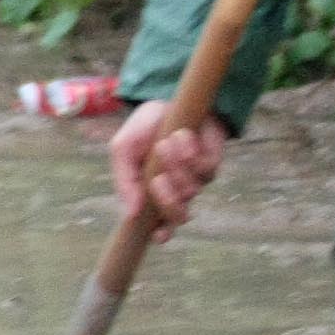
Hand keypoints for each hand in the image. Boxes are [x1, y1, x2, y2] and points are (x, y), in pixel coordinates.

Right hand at [110, 99, 226, 230]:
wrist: (167, 100)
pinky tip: (183, 136)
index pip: (158, 224)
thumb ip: (124, 181)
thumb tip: (130, 214)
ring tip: (166, 142)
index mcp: (150, 193)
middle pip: (177, 216)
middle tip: (157, 179)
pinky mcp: (211, 164)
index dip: (161, 233)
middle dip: (168, 200)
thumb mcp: (123, 149)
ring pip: (190, 191)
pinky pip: (205, 170)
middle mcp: (174, 191)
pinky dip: (190, 152)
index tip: (159, 235)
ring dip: (176, 166)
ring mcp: (194, 179)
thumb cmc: (144, 127)